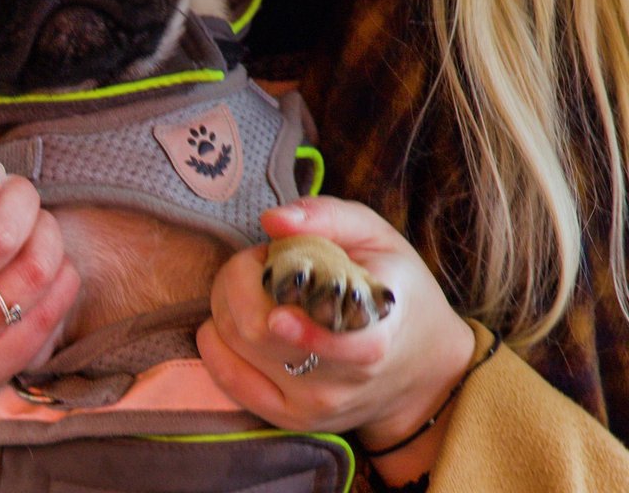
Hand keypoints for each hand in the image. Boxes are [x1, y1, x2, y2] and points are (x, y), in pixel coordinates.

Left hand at [197, 196, 474, 480]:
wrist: (421, 372)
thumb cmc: (394, 287)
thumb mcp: (377, 236)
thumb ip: (327, 218)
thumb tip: (273, 221)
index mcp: (377, 331)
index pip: (339, 344)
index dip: (302, 328)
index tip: (276, 306)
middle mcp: (343, 380)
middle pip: (259, 330)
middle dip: (241, 276)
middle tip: (263, 258)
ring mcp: (314, 406)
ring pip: (237, 347)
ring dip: (226, 302)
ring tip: (256, 283)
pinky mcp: (289, 419)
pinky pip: (229, 381)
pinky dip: (214, 344)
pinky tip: (226, 318)